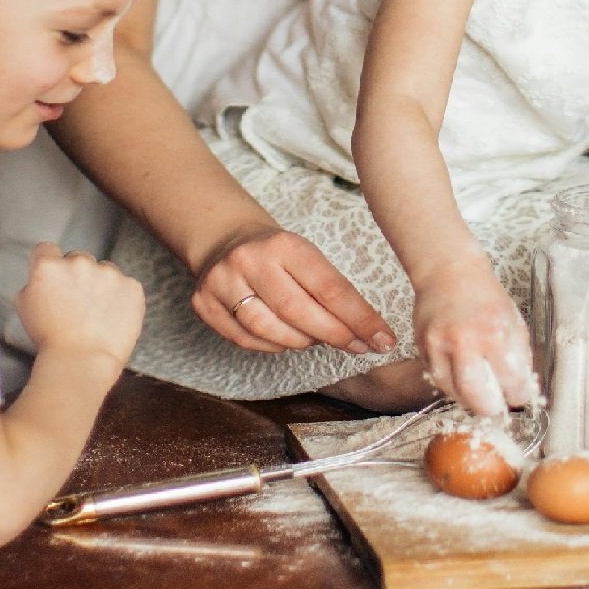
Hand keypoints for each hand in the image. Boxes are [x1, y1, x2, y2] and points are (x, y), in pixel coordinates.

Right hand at [15, 243, 144, 364]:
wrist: (81, 362)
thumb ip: (34, 282)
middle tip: (76, 303)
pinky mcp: (132, 285)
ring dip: (100, 285)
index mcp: (50, 266)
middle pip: (78, 258)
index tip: (54, 278)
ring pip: (104, 270)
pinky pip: (125, 285)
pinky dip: (120, 297)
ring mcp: (109, 272)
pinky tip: (112, 317)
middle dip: (76, 276)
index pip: (47, 250)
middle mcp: (80, 263)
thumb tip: (43, 275)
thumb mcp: (24, 307)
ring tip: (95, 314)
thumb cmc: (50, 340)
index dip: (49, 264)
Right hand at [191, 226, 395, 355]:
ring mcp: (221, 282)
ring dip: (300, 341)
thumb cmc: (279, 255)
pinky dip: (272, 346)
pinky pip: (245, 340)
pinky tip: (284, 339)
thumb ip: (332, 291)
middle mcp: (249, 259)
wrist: (226, 241)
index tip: (384, 339)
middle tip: (358, 347)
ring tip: (315, 338)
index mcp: (283, 243)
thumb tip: (370, 336)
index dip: (360, 318)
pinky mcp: (204, 304)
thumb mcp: (307, 257)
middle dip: (335, 334)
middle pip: (298, 312)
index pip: (329, 286)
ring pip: (268, 330)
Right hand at [412, 265, 534, 415]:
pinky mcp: (423, 347)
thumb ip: (520, 357)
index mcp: (496, 334)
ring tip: (479, 388)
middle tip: (497, 403)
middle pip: (480, 401)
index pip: (513, 385)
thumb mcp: (513, 321)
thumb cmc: (484, 295)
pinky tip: (461, 373)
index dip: (518, 395)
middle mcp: (466, 342)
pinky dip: (452, 384)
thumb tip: (523, 390)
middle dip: (492, 408)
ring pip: (455, 395)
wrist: (449, 271)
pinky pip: (438, 380)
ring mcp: (440, 345)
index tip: (518, 394)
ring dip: (470, 399)